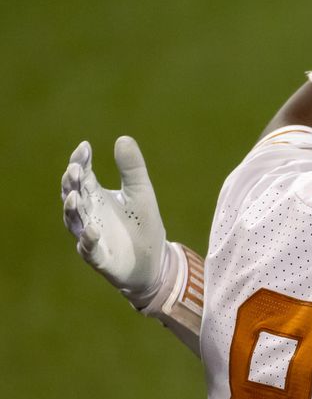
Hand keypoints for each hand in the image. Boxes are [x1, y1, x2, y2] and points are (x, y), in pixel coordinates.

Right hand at [61, 137, 167, 307]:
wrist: (154, 261)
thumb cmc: (141, 224)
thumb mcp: (141, 192)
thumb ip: (132, 168)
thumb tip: (123, 137)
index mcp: (96, 196)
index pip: (82, 176)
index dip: (80, 161)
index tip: (85, 147)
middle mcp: (88, 214)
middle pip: (72, 195)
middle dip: (71, 183)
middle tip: (75, 169)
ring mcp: (90, 235)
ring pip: (74, 221)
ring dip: (72, 208)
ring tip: (75, 195)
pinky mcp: (99, 256)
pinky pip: (89, 248)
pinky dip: (88, 239)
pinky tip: (93, 229)